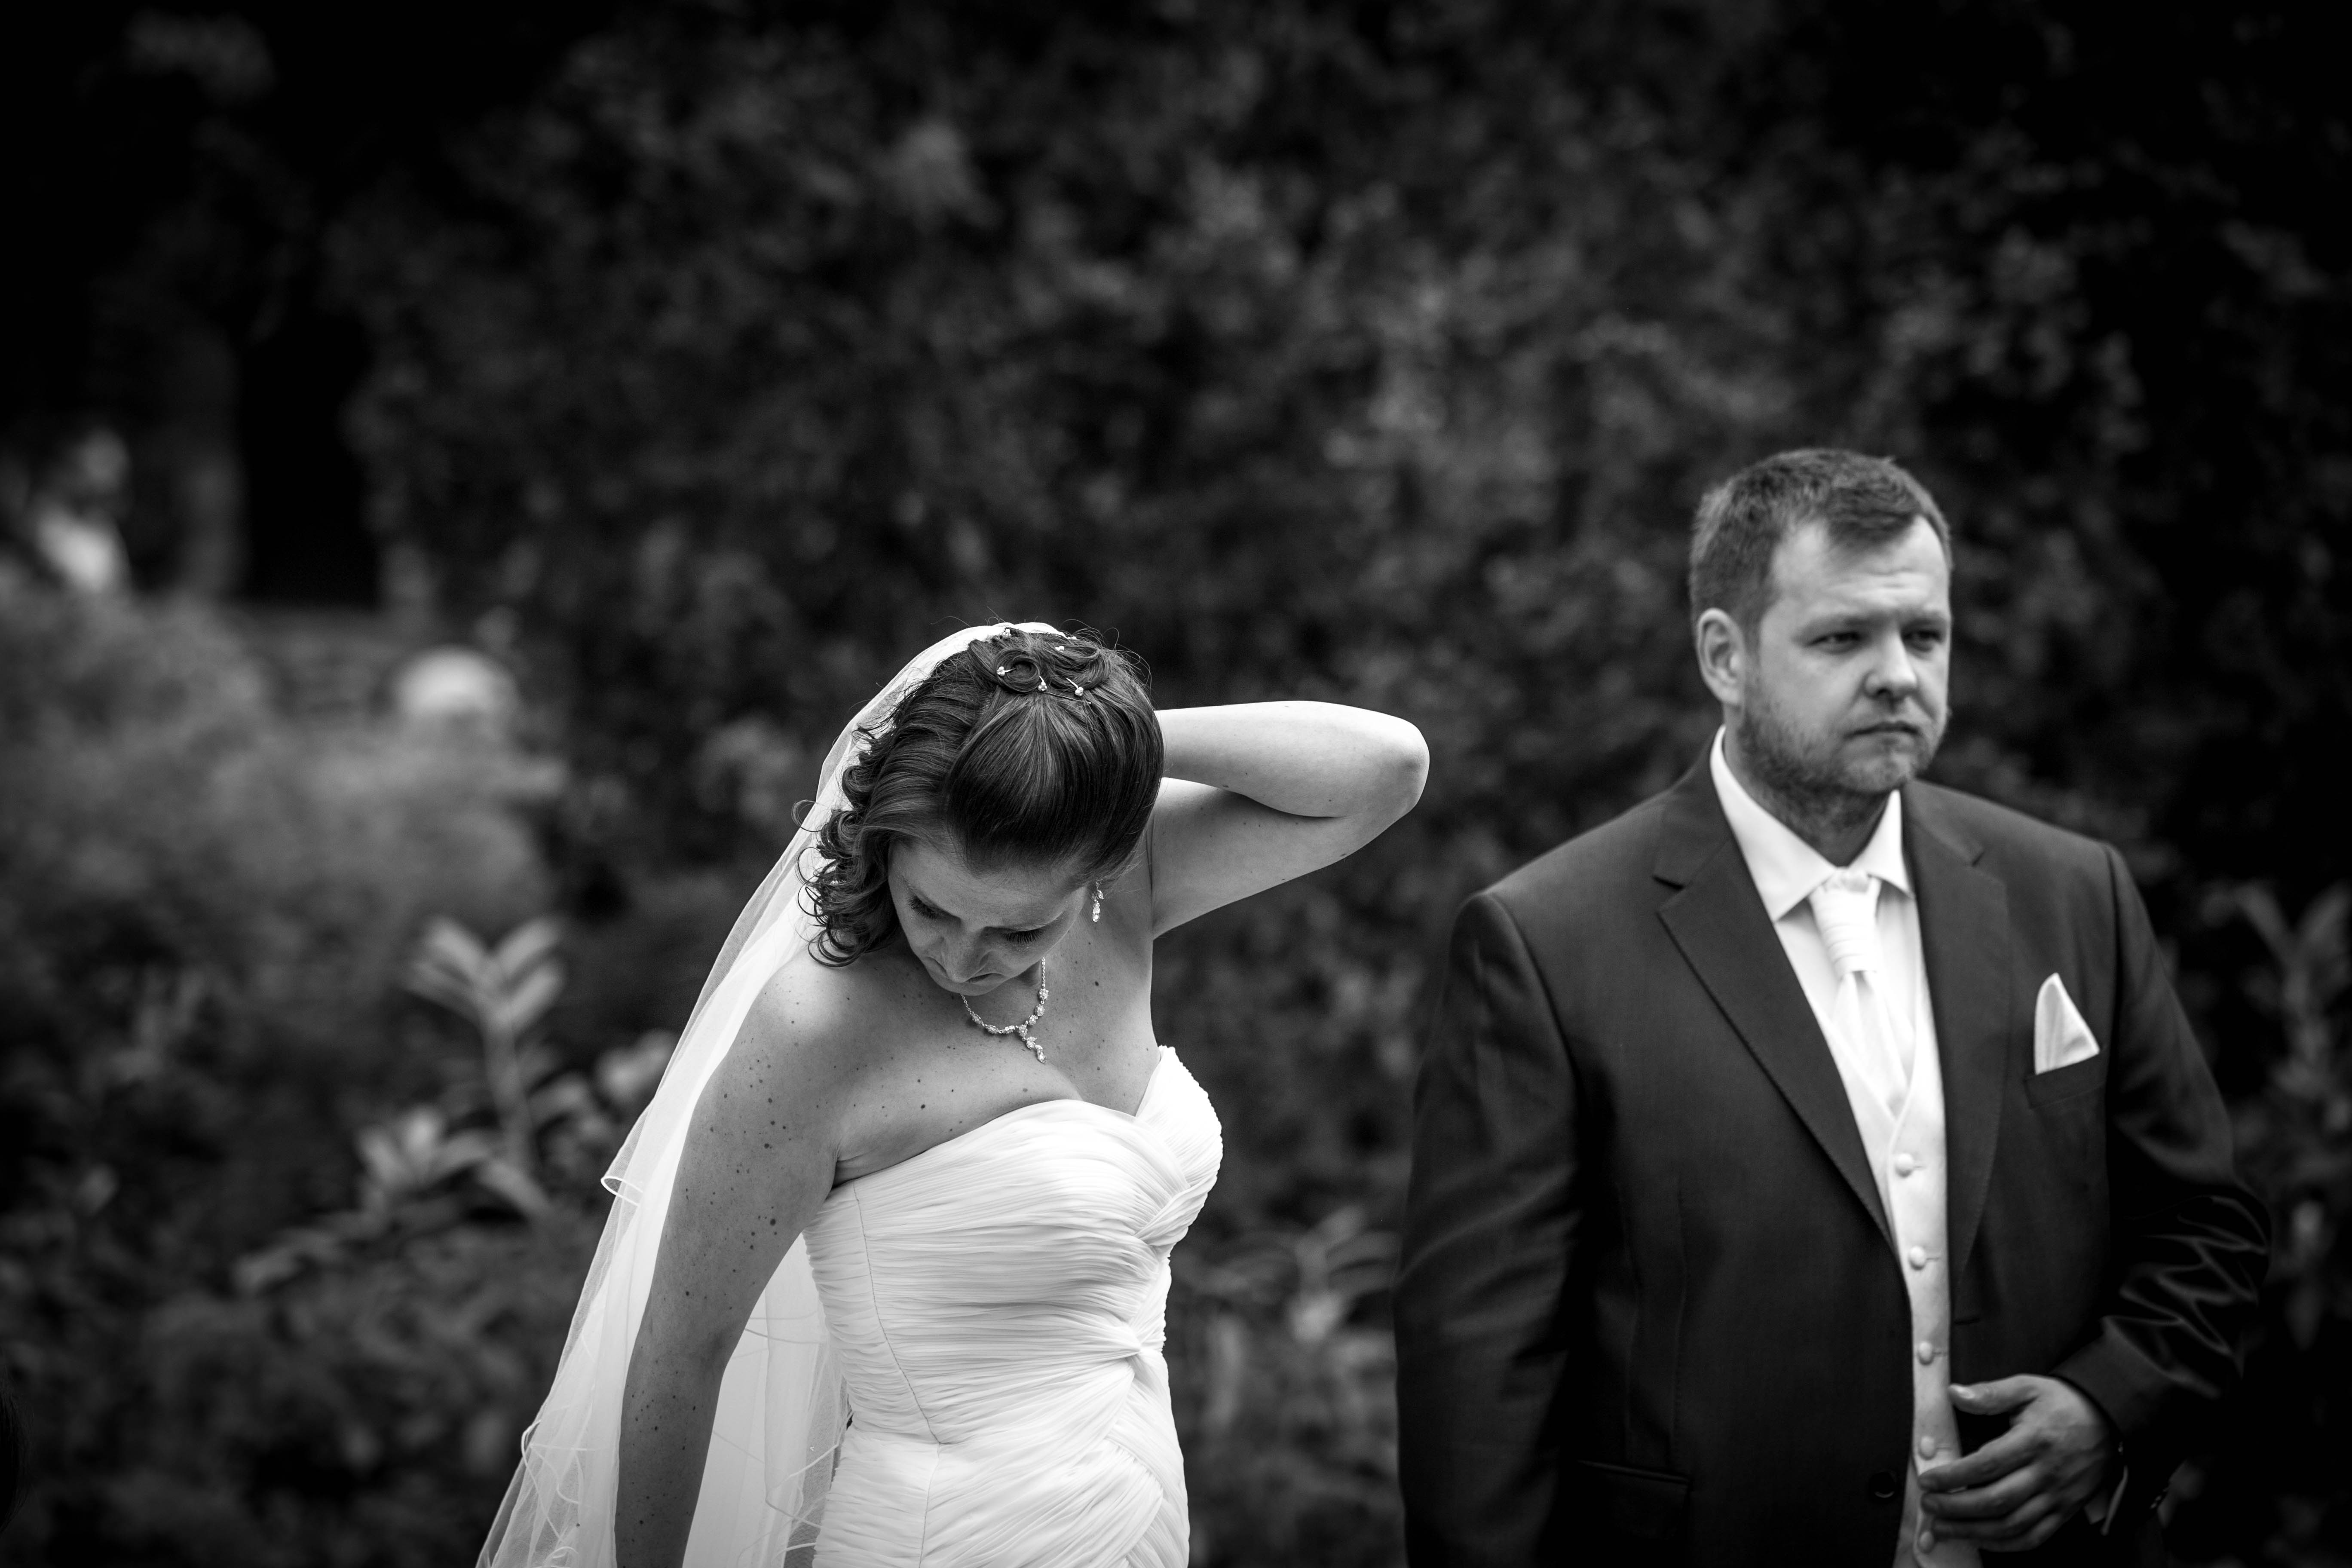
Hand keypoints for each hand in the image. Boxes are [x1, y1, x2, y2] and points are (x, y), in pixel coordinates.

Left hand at [1916, 1376, 2113, 1553]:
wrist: (2109, 1420)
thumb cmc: (2063, 1403)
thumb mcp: (2027, 1387)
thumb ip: (1990, 1393)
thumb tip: (1954, 1393)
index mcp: (2033, 1441)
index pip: (1986, 1465)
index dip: (1953, 1476)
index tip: (1927, 1480)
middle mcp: (2046, 1473)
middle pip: (1996, 1501)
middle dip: (1956, 1507)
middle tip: (1929, 1505)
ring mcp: (2058, 1496)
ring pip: (2012, 1525)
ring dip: (1974, 1531)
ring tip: (1943, 1527)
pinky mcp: (2065, 1511)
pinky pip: (2035, 1537)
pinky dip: (2005, 1544)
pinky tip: (1980, 1540)